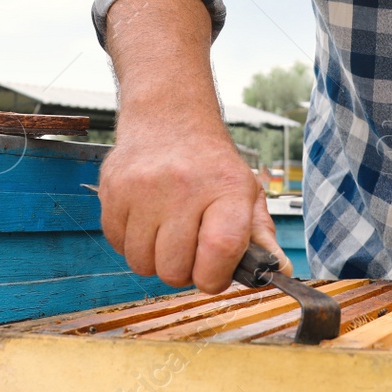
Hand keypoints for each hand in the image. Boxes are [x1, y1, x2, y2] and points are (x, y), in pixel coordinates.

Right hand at [100, 127, 290, 293]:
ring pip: (141, 263)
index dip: (215, 277)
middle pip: (174, 269)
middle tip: (189, 246)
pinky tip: (146, 220)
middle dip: (183, 270)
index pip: (219, 251)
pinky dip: (131, 243)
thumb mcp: (246, 191)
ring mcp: (142, 188)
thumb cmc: (209, 163)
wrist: (168, 114)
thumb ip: (261, 235)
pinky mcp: (113, 190)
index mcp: (225, 188)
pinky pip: (117, 245)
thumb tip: (279, 271)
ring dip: (154, 259)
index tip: (214, 273)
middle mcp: (182, 185)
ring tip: (166, 231)